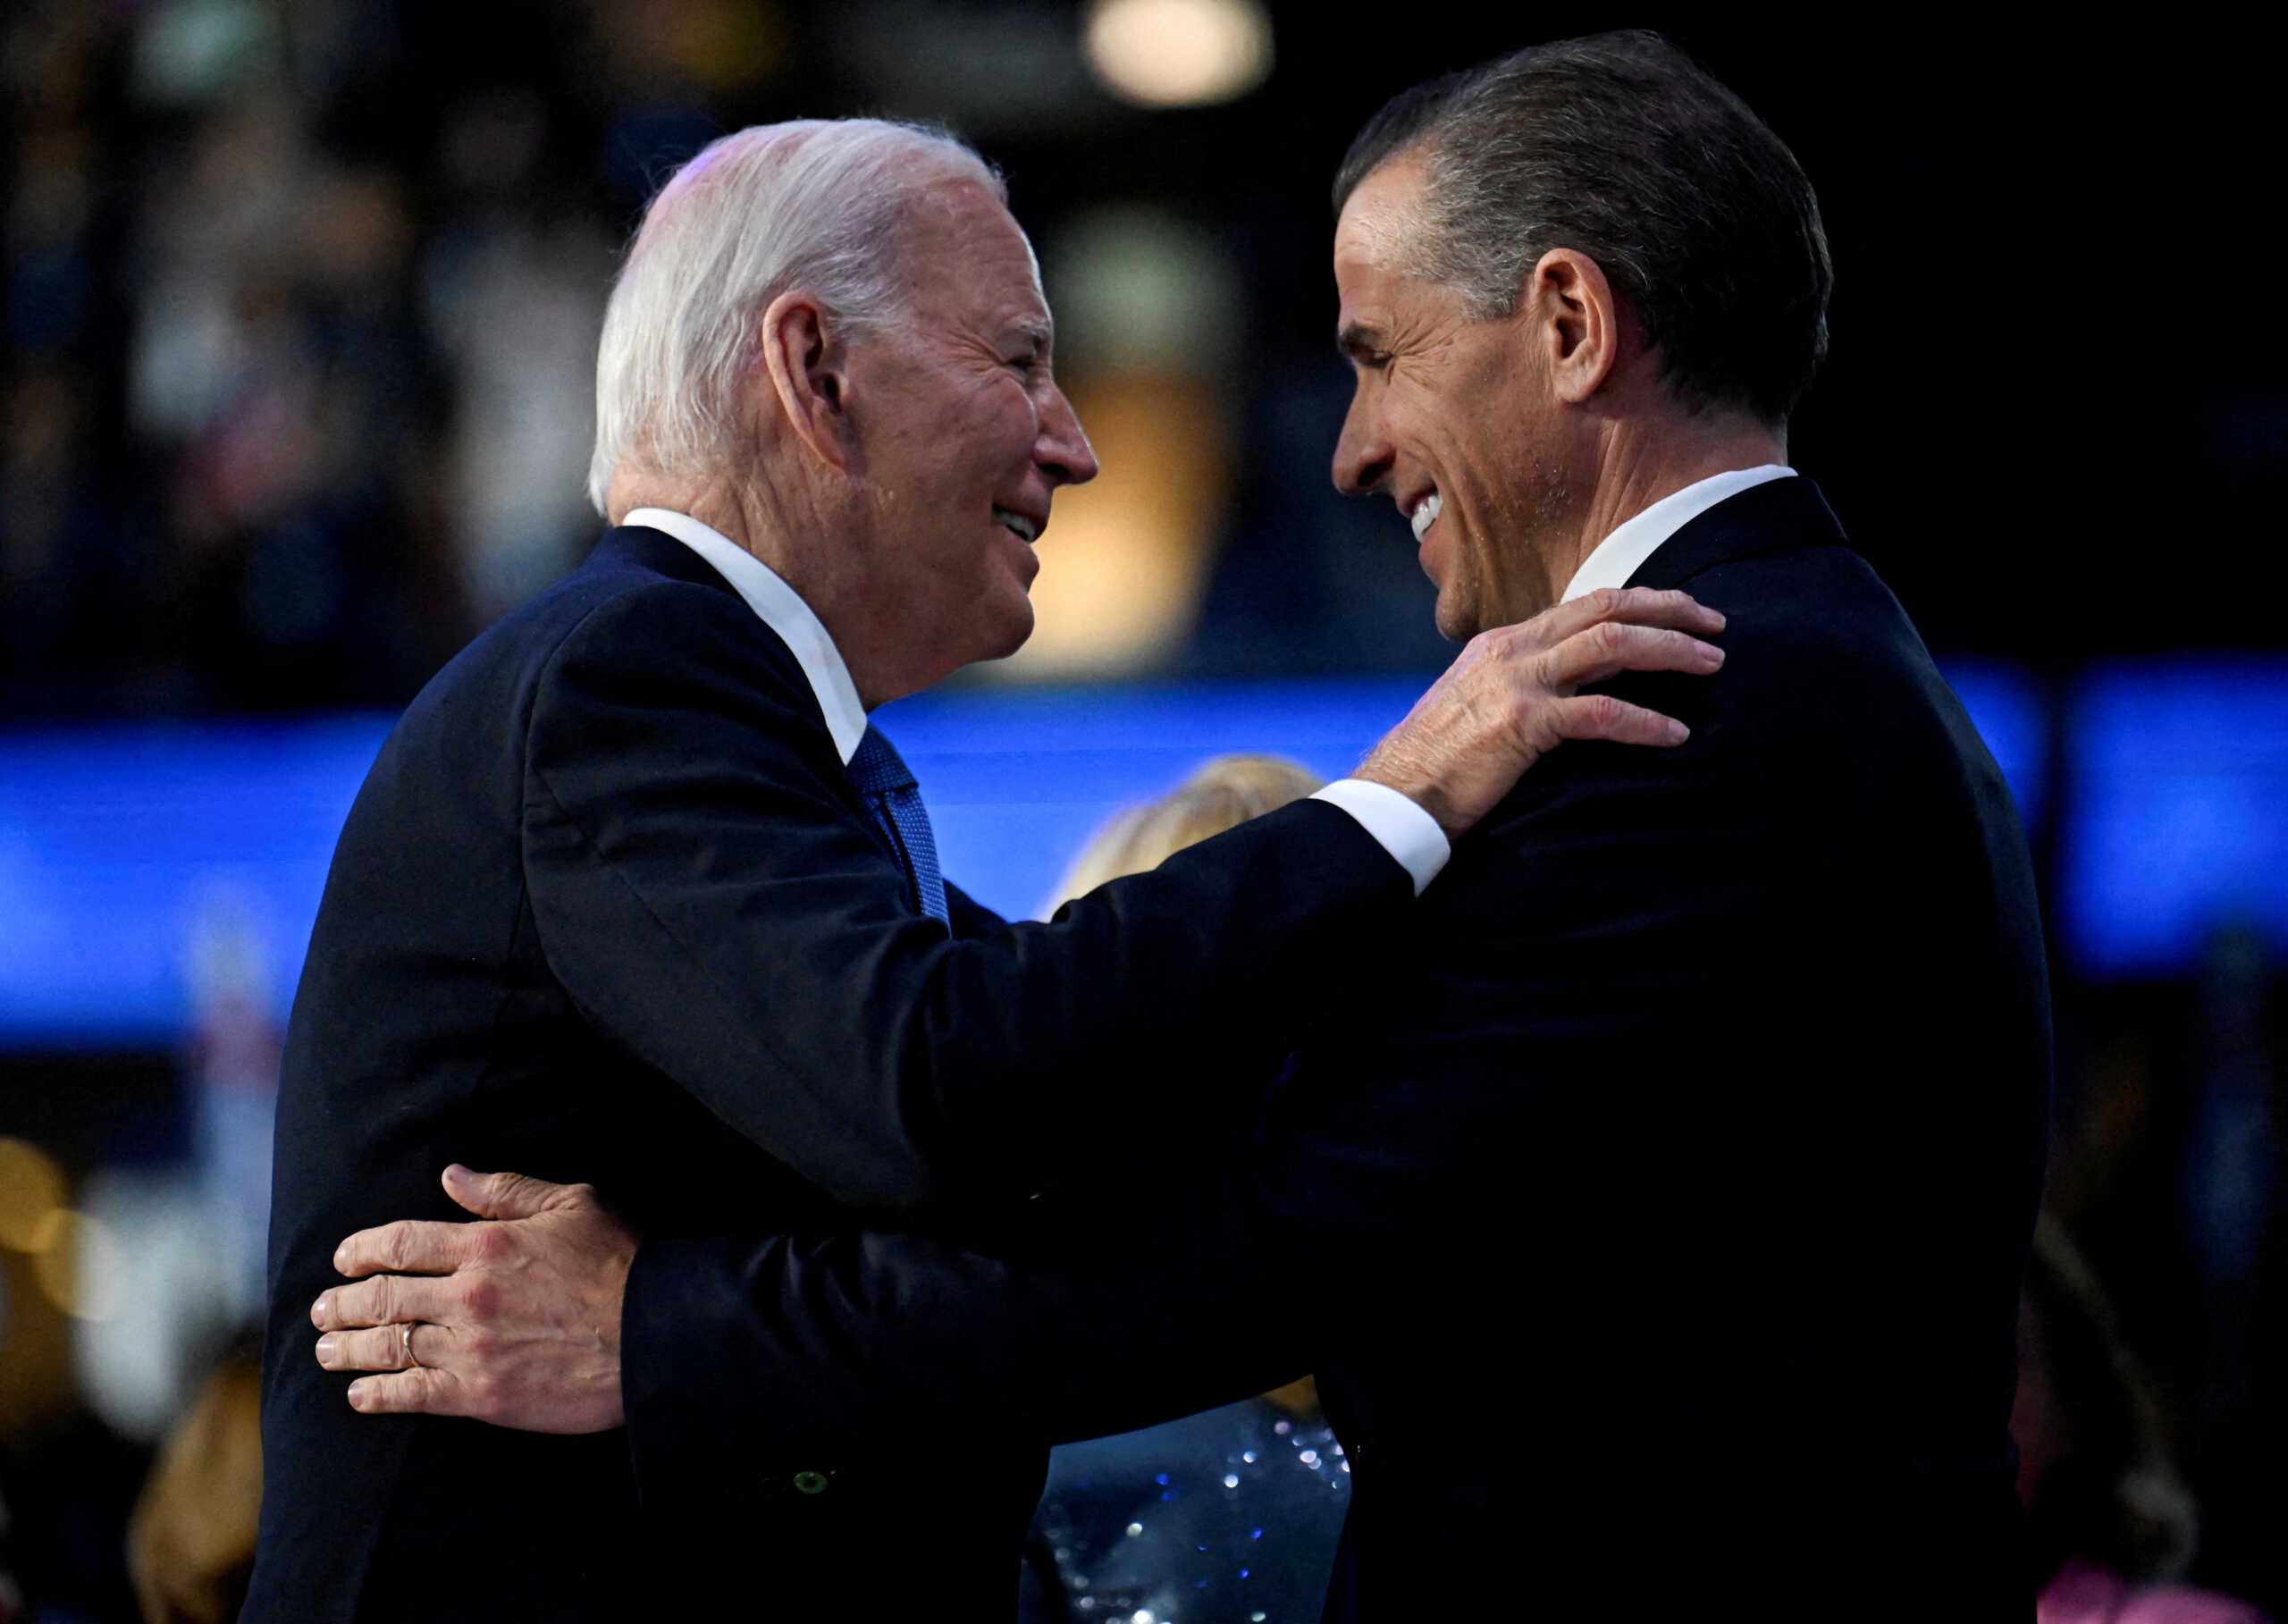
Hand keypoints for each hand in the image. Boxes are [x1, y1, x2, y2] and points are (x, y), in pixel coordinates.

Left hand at [312, 1165, 634, 1433]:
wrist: (655, 1334)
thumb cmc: (621, 1263)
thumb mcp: (572, 1205)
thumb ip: (506, 1191)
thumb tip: (452, 1177)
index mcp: (485, 1243)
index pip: (401, 1242)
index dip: (363, 1250)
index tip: (344, 1260)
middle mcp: (467, 1294)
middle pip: (383, 1297)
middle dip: (343, 1303)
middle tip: (323, 1309)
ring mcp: (471, 1348)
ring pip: (387, 1346)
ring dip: (347, 1348)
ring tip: (327, 1350)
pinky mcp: (483, 1396)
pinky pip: (412, 1395)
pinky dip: (378, 1395)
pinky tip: (360, 1395)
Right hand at [1356, 586, 1725, 834]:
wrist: (1397, 794)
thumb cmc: (1436, 761)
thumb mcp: (1478, 704)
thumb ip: (1520, 686)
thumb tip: (1568, 689)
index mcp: (1503, 642)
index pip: (1584, 604)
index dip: (1641, 602)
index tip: (1682, 611)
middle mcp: (1512, 650)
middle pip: (1606, 608)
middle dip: (1668, 610)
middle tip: (1715, 624)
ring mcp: (1517, 683)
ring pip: (1611, 645)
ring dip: (1670, 651)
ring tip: (1711, 664)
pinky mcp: (1523, 723)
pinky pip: (1602, 714)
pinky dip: (1646, 721)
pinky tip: (1675, 734)